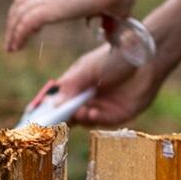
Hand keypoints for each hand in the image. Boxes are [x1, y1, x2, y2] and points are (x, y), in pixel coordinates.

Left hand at [4, 0, 136, 53]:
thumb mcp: (116, 10)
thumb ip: (111, 23)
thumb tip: (113, 37)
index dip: (28, 11)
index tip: (28, 28)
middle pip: (22, 2)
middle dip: (14, 21)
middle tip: (11, 39)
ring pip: (20, 11)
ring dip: (12, 30)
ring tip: (10, 46)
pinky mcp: (50, 8)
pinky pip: (26, 23)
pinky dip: (18, 34)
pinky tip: (16, 46)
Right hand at [31, 42, 163, 127]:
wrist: (146, 57)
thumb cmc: (115, 57)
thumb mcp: (88, 69)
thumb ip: (71, 86)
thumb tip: (53, 105)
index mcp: (75, 85)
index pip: (56, 101)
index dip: (46, 109)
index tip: (35, 116)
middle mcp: (86, 98)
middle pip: (67, 114)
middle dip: (59, 118)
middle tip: (52, 120)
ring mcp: (100, 108)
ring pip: (82, 120)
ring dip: (78, 117)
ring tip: (79, 110)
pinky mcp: (116, 115)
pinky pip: (100, 122)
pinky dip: (94, 119)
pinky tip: (93, 112)